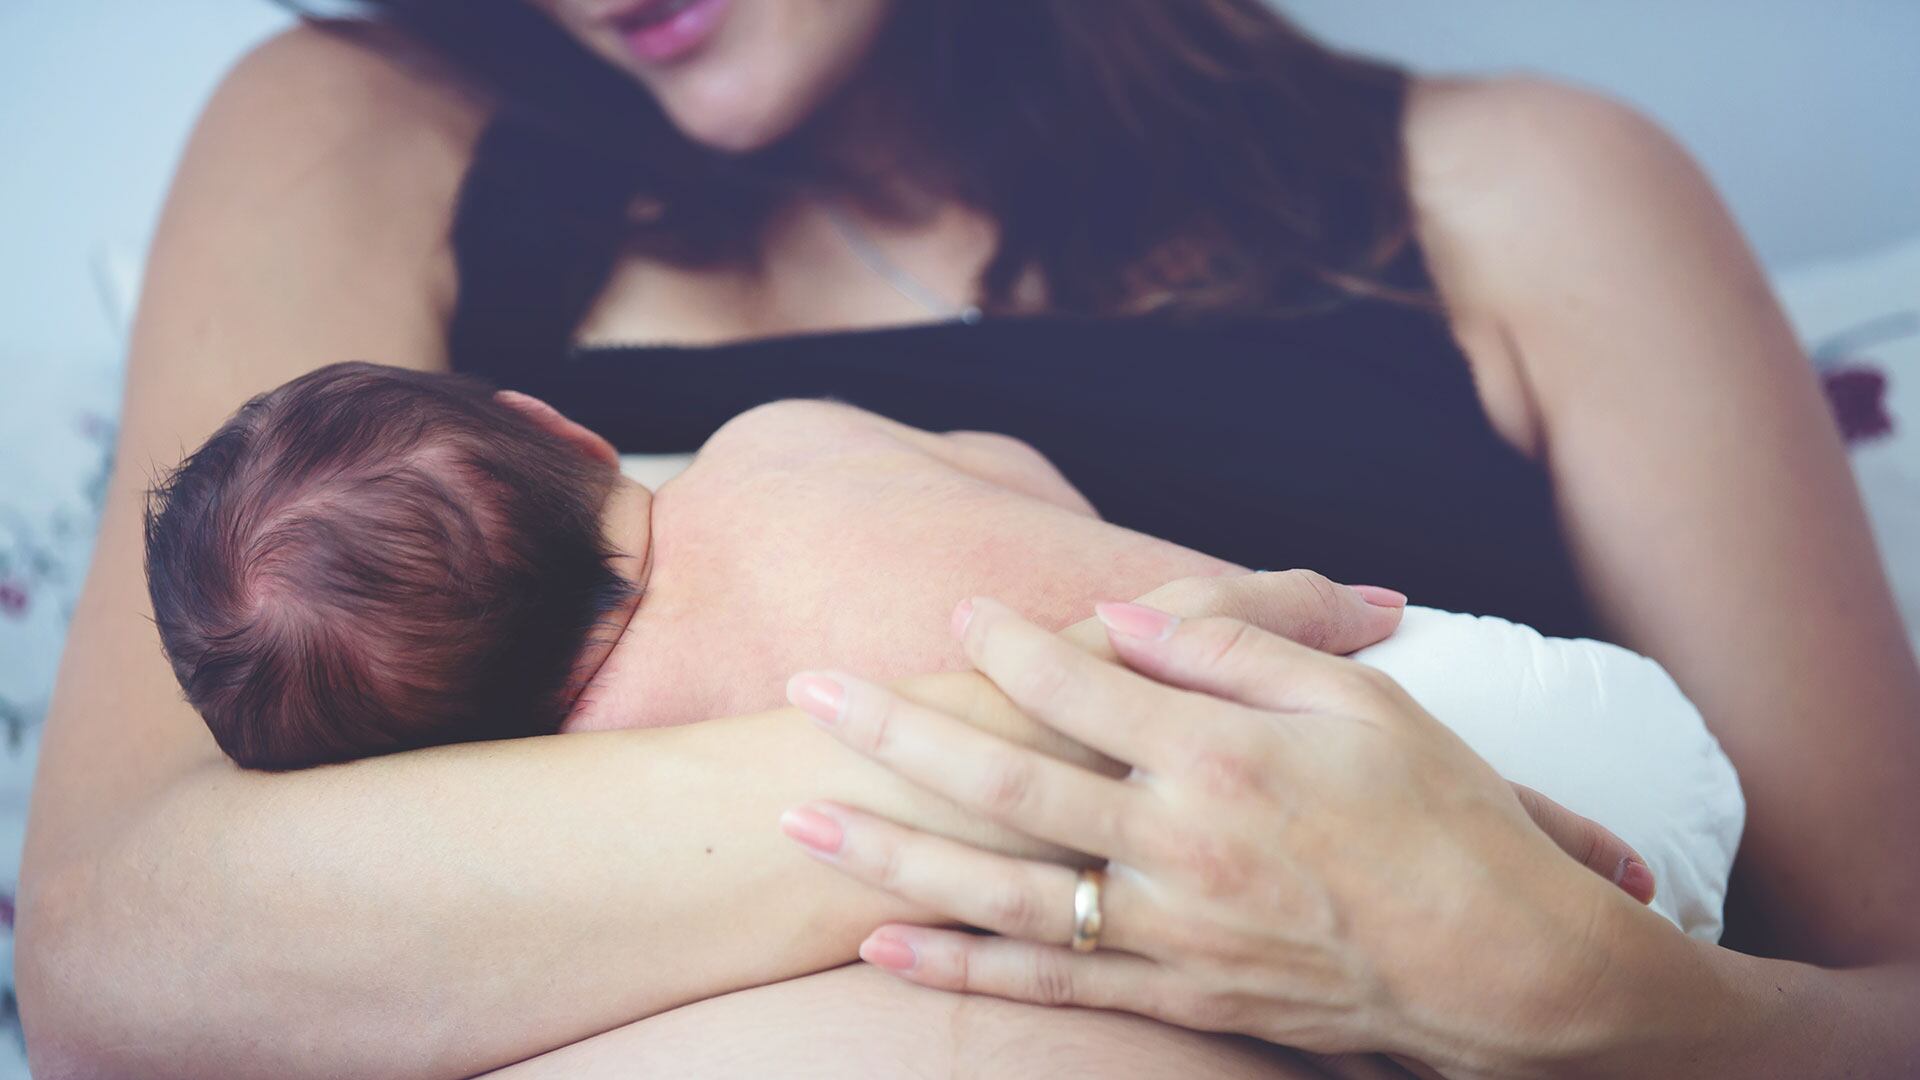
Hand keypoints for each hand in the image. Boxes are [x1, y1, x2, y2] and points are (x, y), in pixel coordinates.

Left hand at [780, 597, 1663, 1071]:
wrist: (1502, 970)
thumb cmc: (1441, 821)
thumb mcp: (1361, 704)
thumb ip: (1238, 650)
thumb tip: (1126, 616)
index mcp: (1224, 755)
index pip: (1081, 684)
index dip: (1009, 642)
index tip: (957, 611)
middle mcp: (1179, 842)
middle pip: (1006, 777)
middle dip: (897, 731)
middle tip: (810, 692)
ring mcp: (1169, 928)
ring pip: (999, 886)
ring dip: (891, 850)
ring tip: (800, 816)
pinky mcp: (1176, 994)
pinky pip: (1047, 982)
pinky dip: (958, 967)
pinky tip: (880, 947)